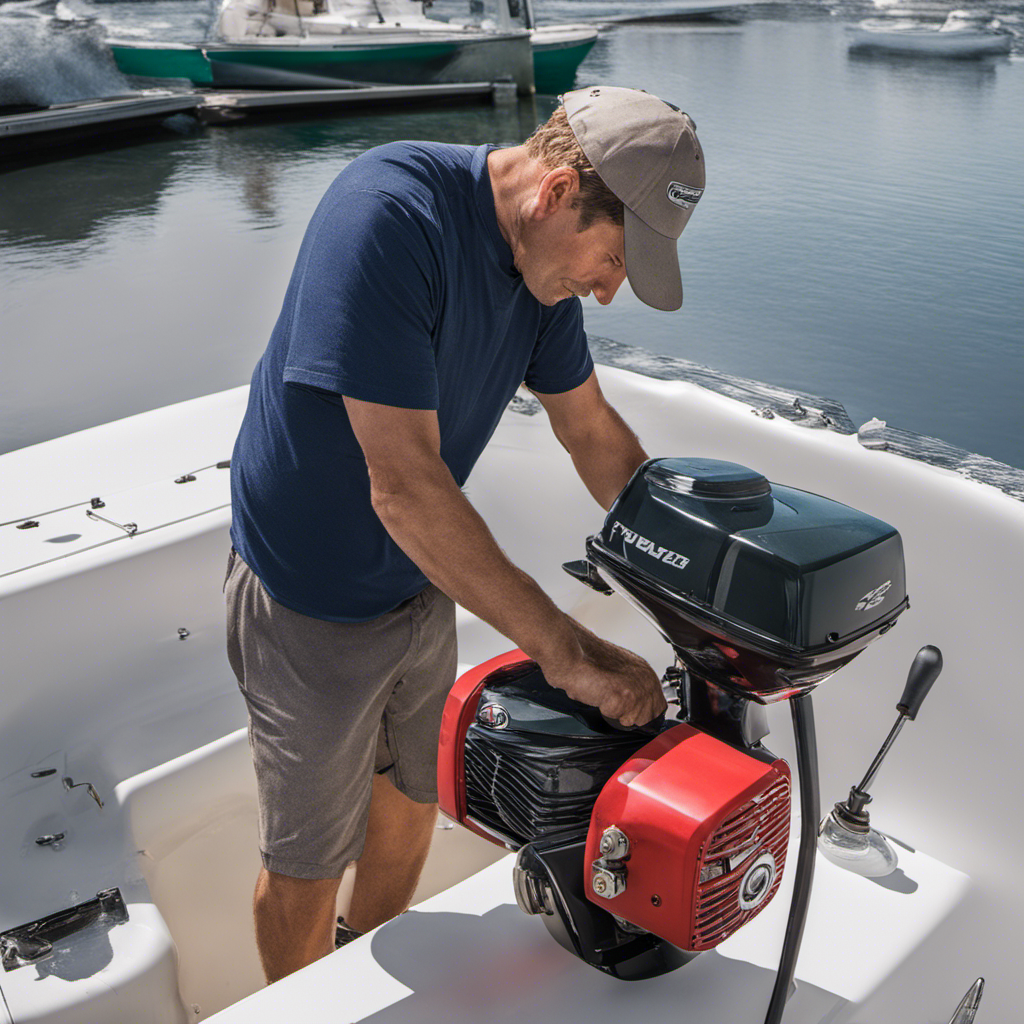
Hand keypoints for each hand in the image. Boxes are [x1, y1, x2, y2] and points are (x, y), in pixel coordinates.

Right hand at [541, 619, 666, 727]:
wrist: (572, 656)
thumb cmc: (586, 660)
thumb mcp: (616, 670)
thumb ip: (628, 685)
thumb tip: (632, 706)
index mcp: (646, 671)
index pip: (658, 705)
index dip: (641, 712)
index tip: (628, 710)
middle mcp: (647, 679)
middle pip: (650, 717)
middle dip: (631, 715)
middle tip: (612, 701)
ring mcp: (638, 690)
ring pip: (635, 721)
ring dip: (619, 715)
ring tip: (604, 697)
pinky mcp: (626, 699)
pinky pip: (621, 721)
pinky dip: (609, 714)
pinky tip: (600, 698)